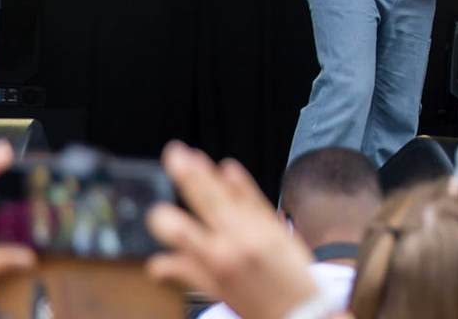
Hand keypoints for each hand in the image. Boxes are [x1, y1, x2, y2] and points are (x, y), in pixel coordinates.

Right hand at [145, 141, 320, 318]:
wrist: (302, 311)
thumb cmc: (259, 307)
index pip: (184, 235)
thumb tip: (156, 265)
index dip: (167, 222)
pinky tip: (229, 167)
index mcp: (217, 263)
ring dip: (209, 173)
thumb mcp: (219, 294)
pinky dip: (242, 183)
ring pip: (228, 196)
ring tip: (193, 155)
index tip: (155, 211)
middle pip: (207, 203)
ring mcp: (258, 230)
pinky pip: (255, 199)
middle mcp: (236, 242)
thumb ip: (188, 273)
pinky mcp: (276, 224)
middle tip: (174, 154)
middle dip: (188, 176)